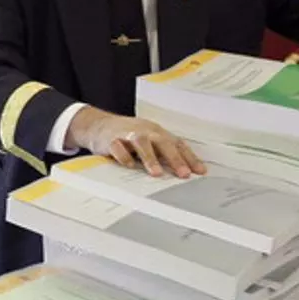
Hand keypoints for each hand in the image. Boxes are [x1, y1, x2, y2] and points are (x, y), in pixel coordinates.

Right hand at [65, 106, 205, 177]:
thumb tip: (183, 172)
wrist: (99, 125)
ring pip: (141, 143)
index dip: (189, 157)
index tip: (199, 171)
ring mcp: (128, 134)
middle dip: (174, 158)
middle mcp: (145, 132)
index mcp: (157, 133)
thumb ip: (163, 154)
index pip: (177, 144)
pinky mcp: (111, 140)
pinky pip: (118, 147)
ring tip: (157, 173)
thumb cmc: (128, 136)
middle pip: (162, 142)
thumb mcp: (148, 142)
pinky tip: (129, 165)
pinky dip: (124, 156)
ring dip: (150, 158)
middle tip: (183, 174)